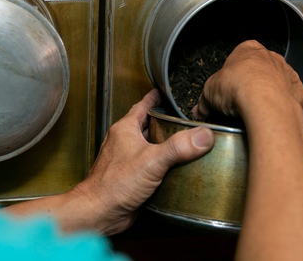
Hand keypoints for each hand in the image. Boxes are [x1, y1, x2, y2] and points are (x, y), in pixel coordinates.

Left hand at [5, 89, 214, 234]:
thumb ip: (178, 147)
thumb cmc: (114, 184)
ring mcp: (127, 159)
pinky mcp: (131, 177)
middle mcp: (124, 142)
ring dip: (164, 143)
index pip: (142, 105)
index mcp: (125, 129)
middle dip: (164, 121)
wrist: (100, 212)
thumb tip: (203, 135)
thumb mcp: (152, 160)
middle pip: (147, 125)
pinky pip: (150, 164)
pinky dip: (162, 163)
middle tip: (183, 117)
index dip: (155, 97)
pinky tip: (176, 168)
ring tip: (184, 141)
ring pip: (149, 145)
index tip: (166, 90)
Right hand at [192, 40, 302, 133]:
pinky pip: (290, 99)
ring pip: (278, 83)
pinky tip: (273, 116)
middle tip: (240, 101)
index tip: (227, 87)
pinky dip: (283, 107)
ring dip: (269, 94)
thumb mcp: (210, 92)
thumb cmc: (239, 87)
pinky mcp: (298, 93)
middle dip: (252, 83)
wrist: (266, 103)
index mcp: (248, 49)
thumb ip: (204, 101)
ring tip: (256, 111)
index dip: (232, 73)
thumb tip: (199, 109)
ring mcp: (287, 74)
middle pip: (260, 69)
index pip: (239, 56)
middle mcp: (271, 58)